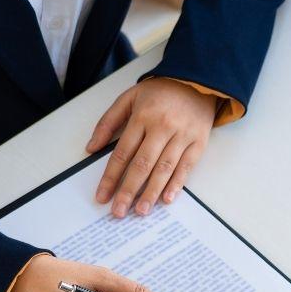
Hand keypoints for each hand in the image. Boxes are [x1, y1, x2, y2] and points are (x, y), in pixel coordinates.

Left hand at [86, 78, 218, 216]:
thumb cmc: (161, 91)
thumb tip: (92, 148)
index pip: (122, 152)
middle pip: (142, 164)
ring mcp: (182, 135)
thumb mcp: (129, 97)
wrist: (197, 80)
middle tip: (119, 211)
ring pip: (164, 169)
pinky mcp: (198, 142)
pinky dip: (176, 184)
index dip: (111, 176)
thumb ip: (108, 121)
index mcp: (142, 116)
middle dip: (128, 190)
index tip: (102, 195)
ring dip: (151, 192)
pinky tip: (167, 199)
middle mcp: (162, 127)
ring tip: (141, 211)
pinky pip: (186, 167)